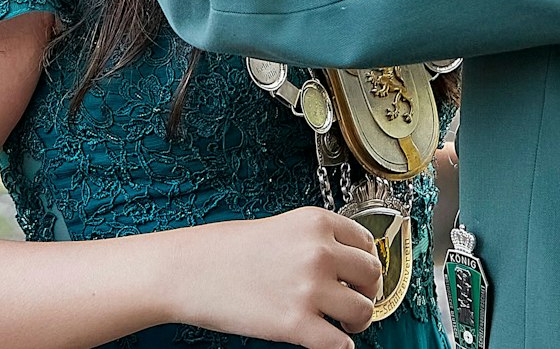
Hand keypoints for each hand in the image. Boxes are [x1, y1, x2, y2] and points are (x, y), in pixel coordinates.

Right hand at [171, 208, 382, 348]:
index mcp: (316, 222)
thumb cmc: (226, 251)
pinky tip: (330, 343)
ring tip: (342, 324)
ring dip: (358, 321)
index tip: (357, 275)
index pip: (367, 243)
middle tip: (353, 301)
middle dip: (367, 292)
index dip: (364, 263)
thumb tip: (347, 265)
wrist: (188, 271)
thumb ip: (316, 241)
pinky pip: (341, 345)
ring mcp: (309, 288)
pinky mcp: (296, 324)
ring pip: (363, 310)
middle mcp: (319, 252)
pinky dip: (341, 347)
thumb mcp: (281, 228)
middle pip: (372, 275)